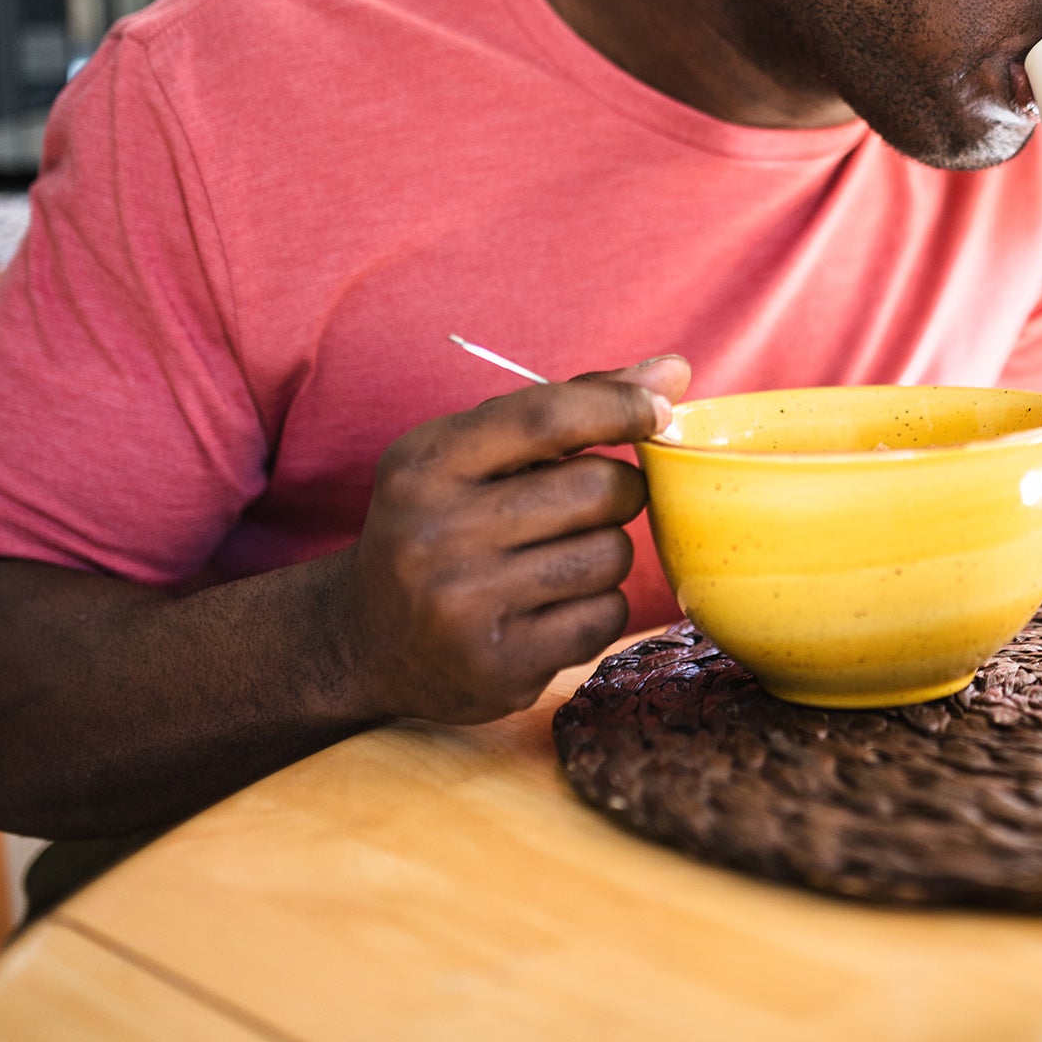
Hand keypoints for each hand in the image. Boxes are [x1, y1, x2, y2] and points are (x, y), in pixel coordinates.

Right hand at [343, 355, 692, 723]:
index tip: (659, 411)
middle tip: (597, 501)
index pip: (546, 417)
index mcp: (424, 464)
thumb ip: (569, 404)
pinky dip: (599, 606)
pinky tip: (554, 606)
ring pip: (611, 555)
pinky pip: (606, 617)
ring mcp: (465, 608)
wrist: (367, 638)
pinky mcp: (500, 670)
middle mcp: (436, 534)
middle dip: (620, 489)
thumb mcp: (474, 452)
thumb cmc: (443, 521)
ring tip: (562, 555)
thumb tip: (674, 371)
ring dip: (608, 551)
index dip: (621, 406)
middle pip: (597, 489)